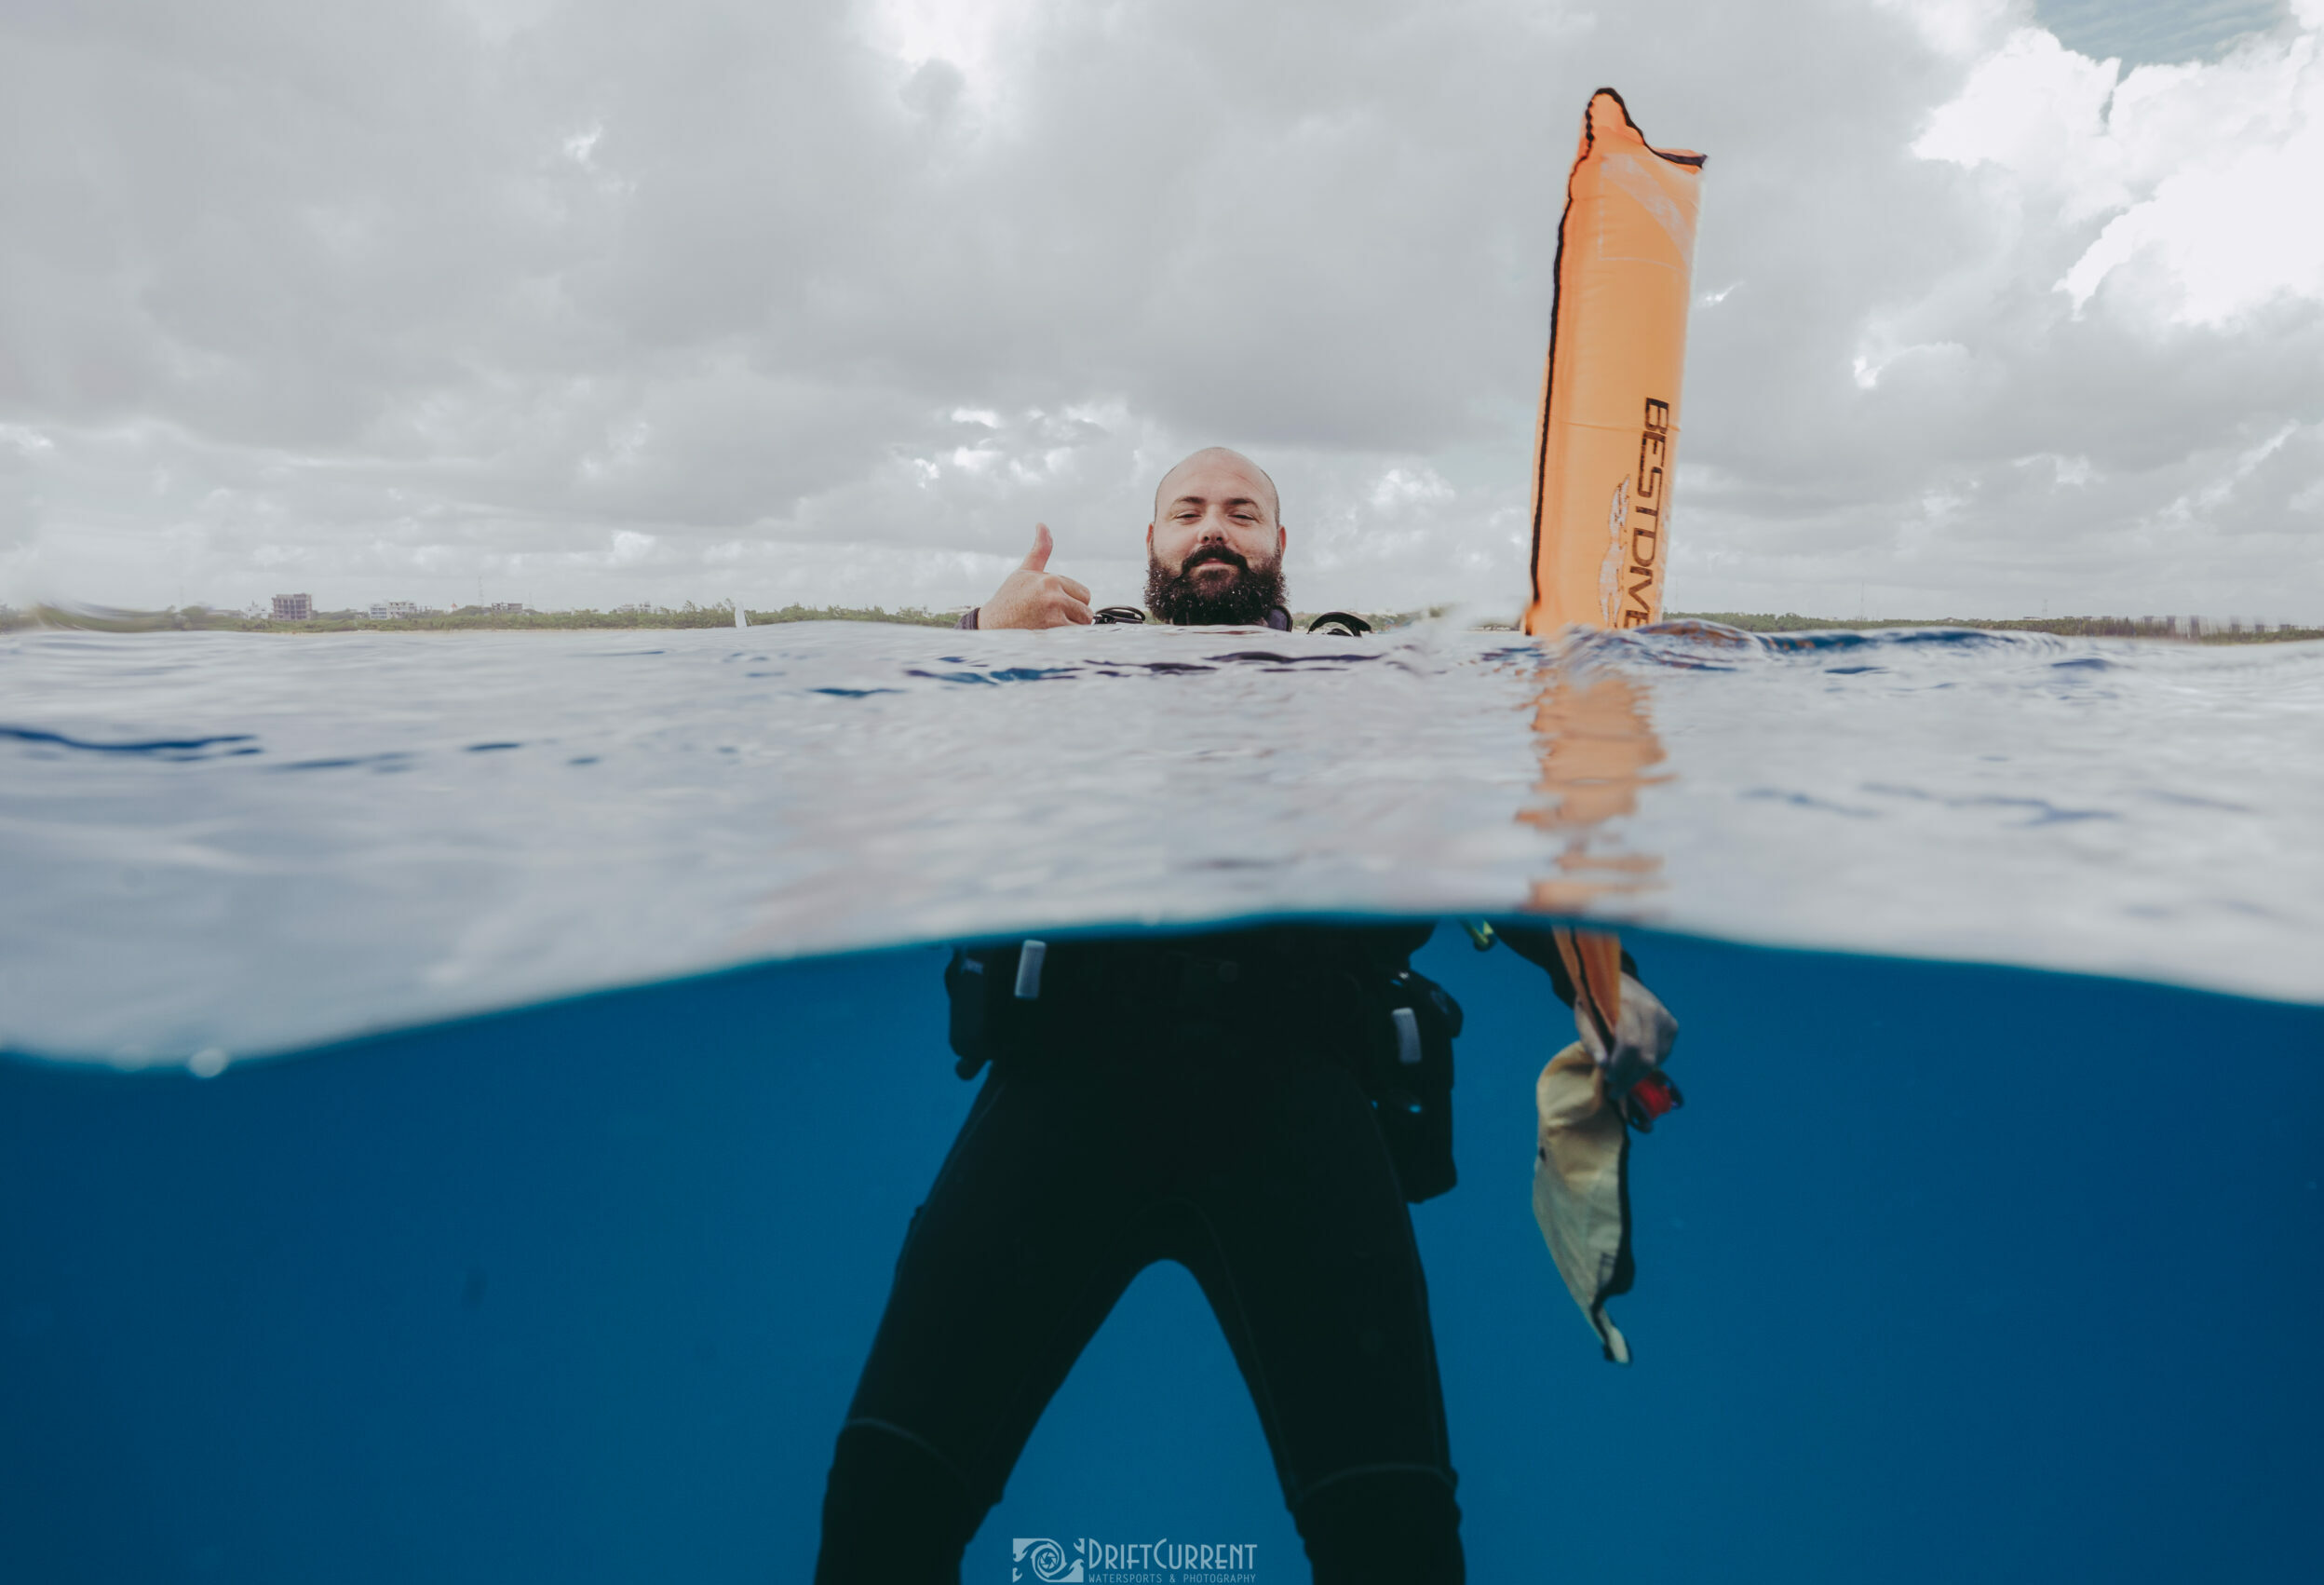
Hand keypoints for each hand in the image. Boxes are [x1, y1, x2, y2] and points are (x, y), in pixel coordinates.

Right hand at [975, 524, 1092, 628]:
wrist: (991, 627)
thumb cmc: (1009, 599)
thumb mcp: (1024, 572)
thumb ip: (1040, 550)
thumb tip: (1042, 525)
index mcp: (1050, 580)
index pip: (1084, 593)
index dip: (1072, 601)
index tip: (1054, 606)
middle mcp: (1053, 596)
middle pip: (1086, 610)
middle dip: (1074, 616)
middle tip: (1053, 618)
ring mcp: (1053, 617)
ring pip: (1082, 625)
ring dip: (1071, 629)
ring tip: (1051, 627)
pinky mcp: (1051, 635)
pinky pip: (1074, 637)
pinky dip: (1066, 640)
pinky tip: (1050, 636)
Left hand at [1575, 972, 1677, 1097]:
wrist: (1618, 980)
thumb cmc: (1597, 1001)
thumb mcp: (1585, 1016)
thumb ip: (1591, 1039)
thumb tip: (1602, 1064)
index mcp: (1627, 1003)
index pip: (1630, 1043)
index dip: (1619, 1066)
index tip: (1607, 1079)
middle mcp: (1651, 1009)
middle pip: (1647, 1055)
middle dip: (1630, 1078)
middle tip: (1615, 1090)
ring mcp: (1665, 1017)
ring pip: (1657, 1058)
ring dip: (1639, 1075)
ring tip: (1622, 1082)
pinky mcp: (1672, 1025)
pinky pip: (1663, 1053)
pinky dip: (1649, 1065)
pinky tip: (1633, 1068)